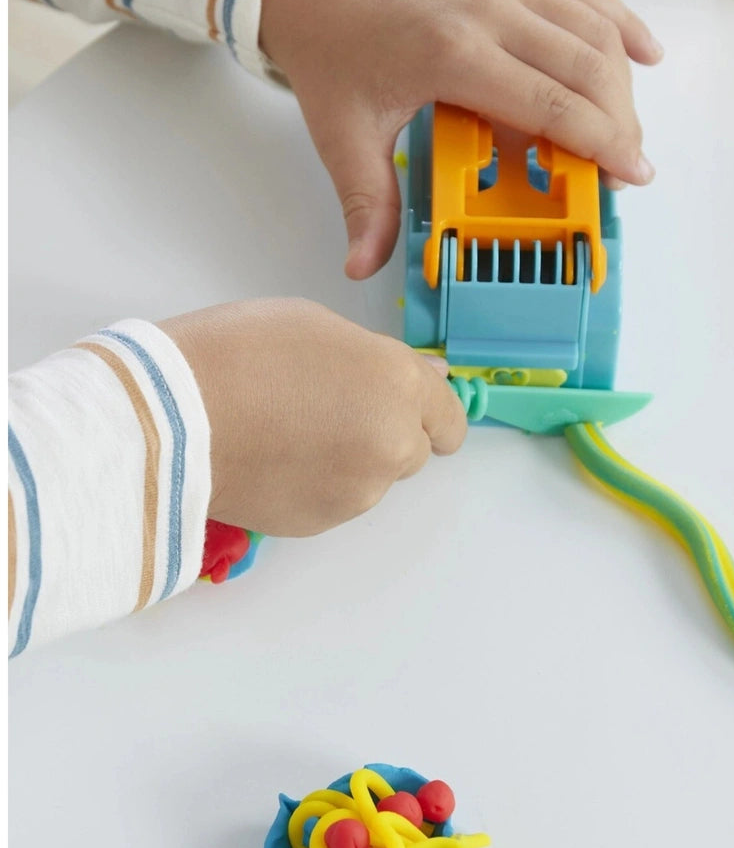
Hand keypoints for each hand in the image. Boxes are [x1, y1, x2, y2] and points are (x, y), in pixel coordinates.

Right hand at [158, 298, 465, 536]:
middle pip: (414, 451)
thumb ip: (382, 359)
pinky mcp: (323, 522)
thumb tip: (426, 378)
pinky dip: (318, 486)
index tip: (420, 413)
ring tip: (292, 433)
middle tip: (333, 411)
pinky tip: (277, 460)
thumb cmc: (238, 355)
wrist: (170, 418)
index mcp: (400, 385)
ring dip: (351, 461)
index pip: (450, 417)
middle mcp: (393, 443)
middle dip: (387, 434)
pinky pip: (336, 502)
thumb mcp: (318, 326)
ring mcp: (360, 490)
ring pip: (373, 479)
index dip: (433, 414)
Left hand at [259, 0, 661, 279]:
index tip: (630, 175)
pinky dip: (619, 20)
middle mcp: (488, 7)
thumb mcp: (344, 139)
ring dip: (623, 80)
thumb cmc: (334, 57)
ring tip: (627, 129)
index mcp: (453, 53)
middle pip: (587, 66)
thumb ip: (367, 206)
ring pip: (593, 26)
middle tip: (626, 168)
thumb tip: (362, 267)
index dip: (602, 142)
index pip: (553, 104)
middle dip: (620, 122)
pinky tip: (643, 50)